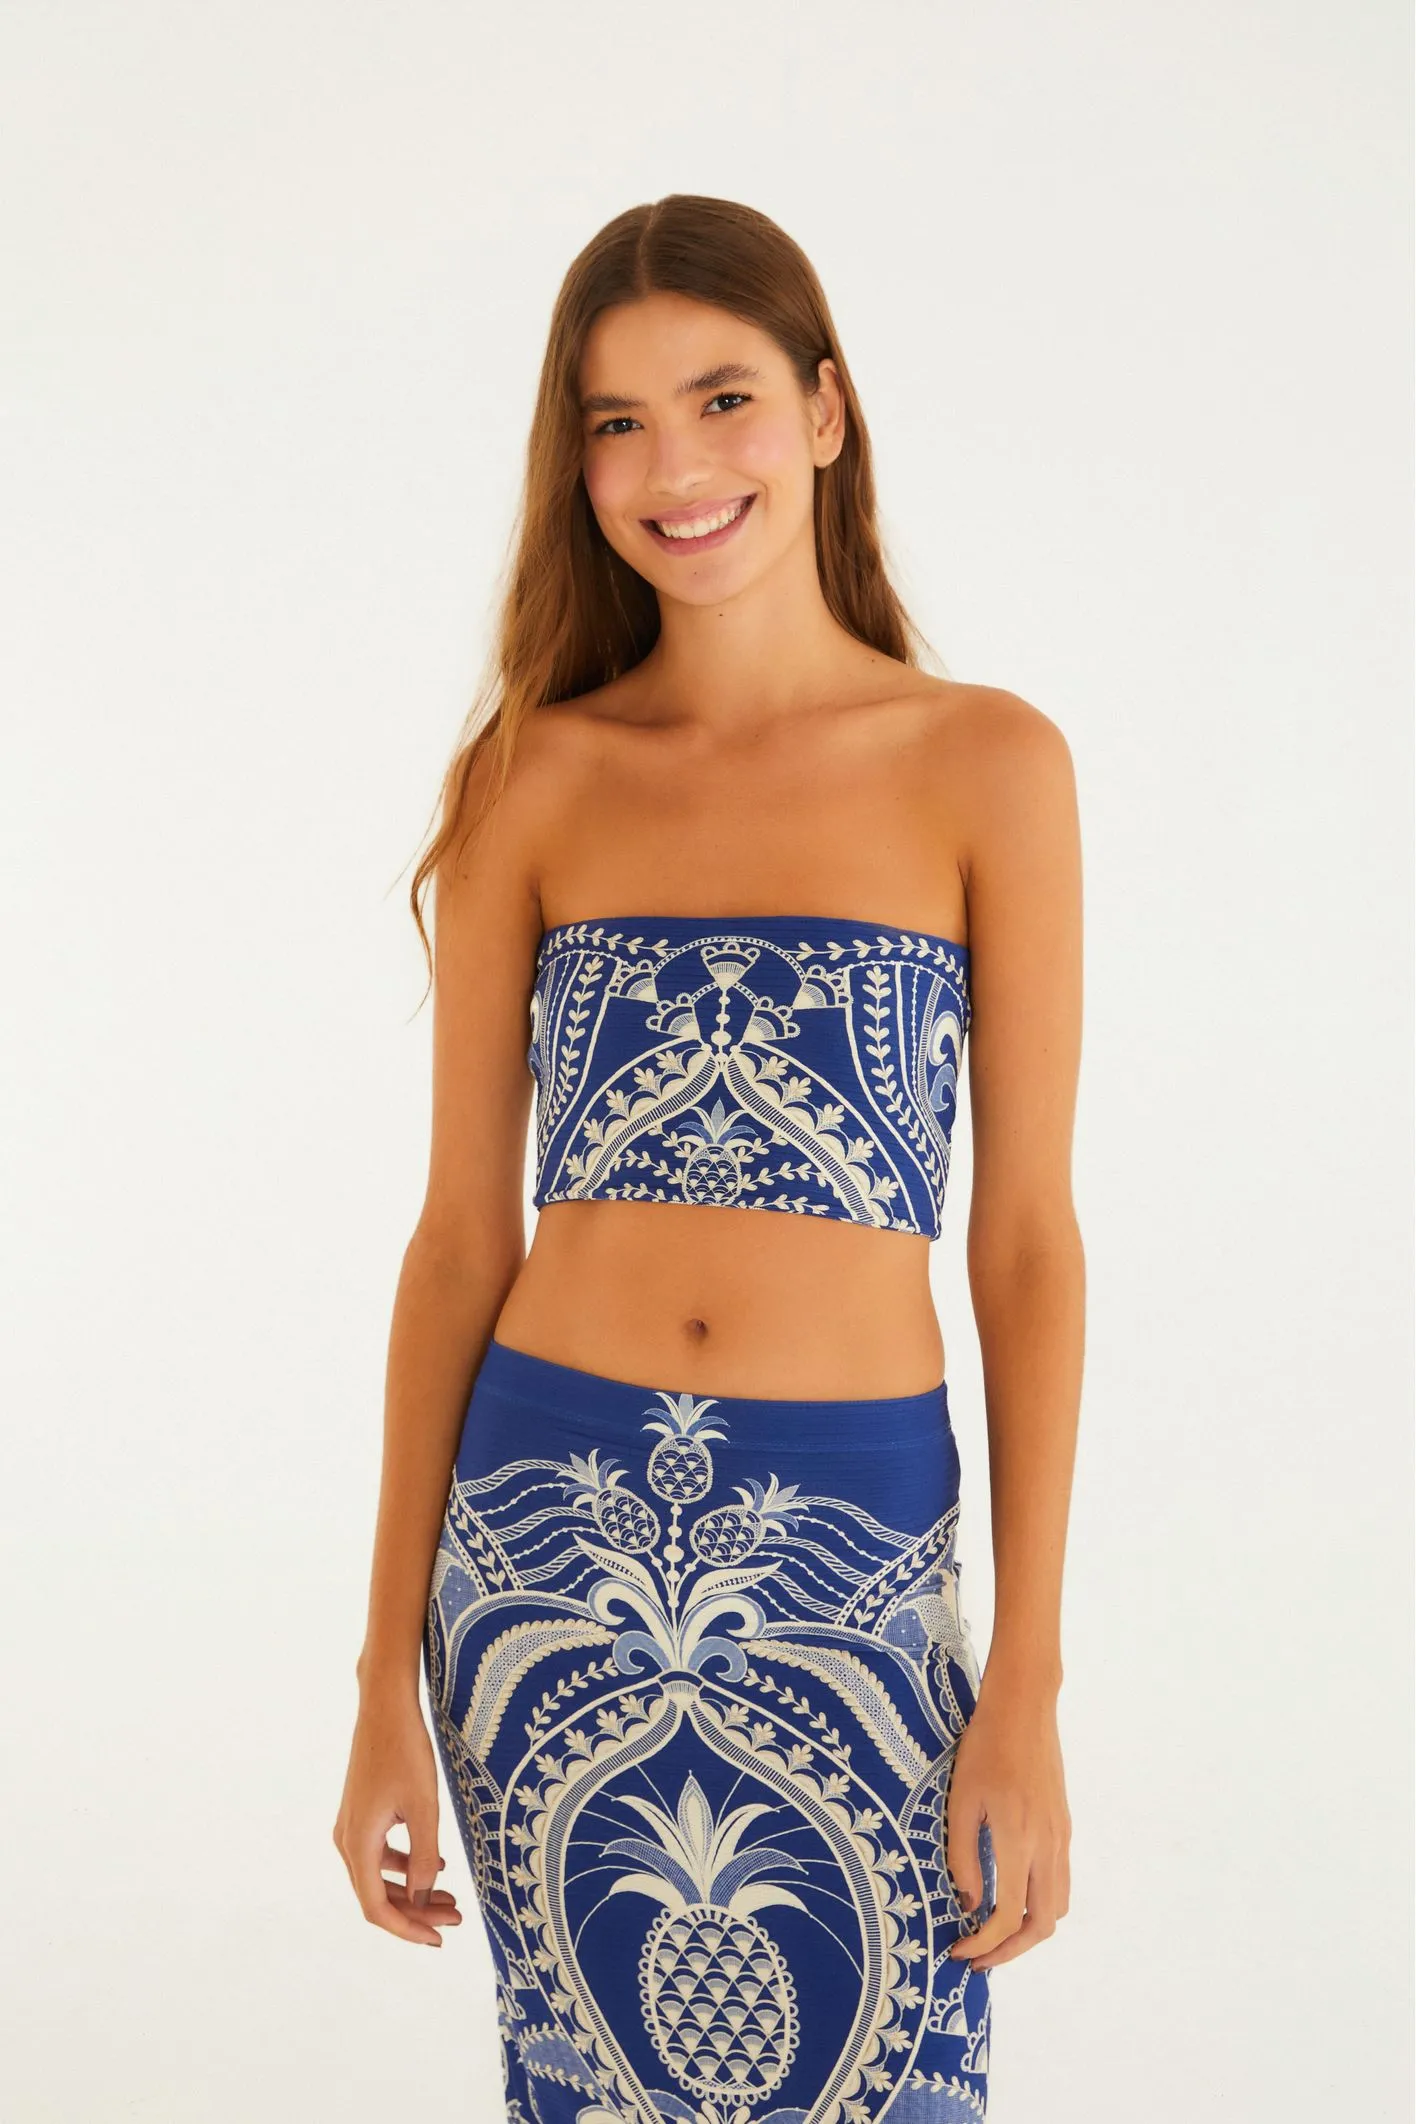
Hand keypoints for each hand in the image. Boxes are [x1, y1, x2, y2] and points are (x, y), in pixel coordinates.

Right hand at [333, 1689, 463, 1946]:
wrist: (385, 1706)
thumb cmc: (406, 1751)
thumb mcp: (424, 1806)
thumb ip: (424, 1855)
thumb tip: (421, 1898)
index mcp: (358, 1843)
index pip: (376, 1907)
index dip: (406, 1929)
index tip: (438, 1940)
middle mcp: (347, 1840)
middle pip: (377, 1895)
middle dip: (416, 1912)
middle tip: (456, 1918)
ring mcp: (351, 1826)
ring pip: (379, 1876)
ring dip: (412, 1890)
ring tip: (450, 1897)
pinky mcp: (361, 1813)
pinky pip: (379, 1854)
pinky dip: (405, 1866)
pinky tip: (437, 1864)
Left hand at [944, 1675, 1070, 1971]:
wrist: (1024, 1708)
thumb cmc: (984, 1748)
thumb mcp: (961, 1800)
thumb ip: (964, 1856)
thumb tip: (970, 1905)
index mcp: (1019, 1840)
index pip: (1008, 1916)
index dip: (984, 1944)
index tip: (959, 1951)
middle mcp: (1048, 1845)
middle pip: (1044, 1923)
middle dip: (1012, 1950)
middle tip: (978, 1956)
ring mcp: (1061, 1836)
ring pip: (1058, 1905)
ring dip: (1029, 1930)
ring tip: (994, 1933)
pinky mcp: (1063, 1826)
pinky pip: (1060, 1881)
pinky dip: (1040, 1903)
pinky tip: (1011, 1895)